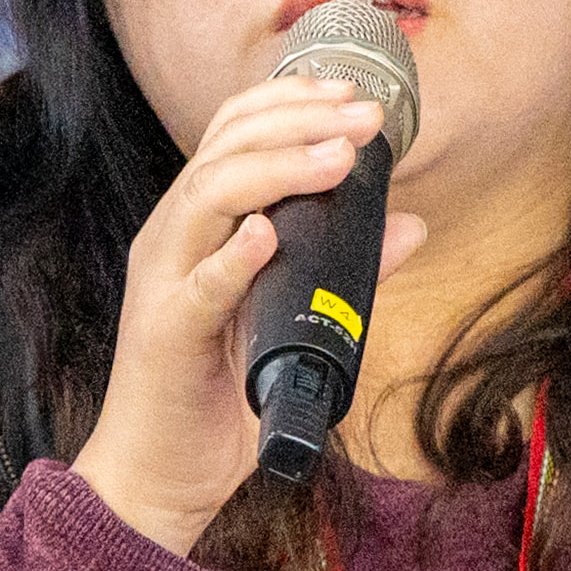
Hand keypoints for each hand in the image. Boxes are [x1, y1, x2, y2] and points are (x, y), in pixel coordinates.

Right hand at [70, 71, 426, 554]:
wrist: (159, 474)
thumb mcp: (295, 319)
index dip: (290, 101)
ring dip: (278, 168)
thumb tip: (410, 224)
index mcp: (197, 225)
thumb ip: (346, 270)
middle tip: (364, 117)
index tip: (351, 95)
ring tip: (338, 160)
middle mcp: (172, 238)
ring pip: (208, 195)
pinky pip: (197, 286)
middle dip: (299, 120)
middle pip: (224, 147)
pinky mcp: (165, 334)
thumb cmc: (218, 396)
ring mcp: (163, 282)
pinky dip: (233, 256)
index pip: (231, 133)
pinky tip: (268, 235)